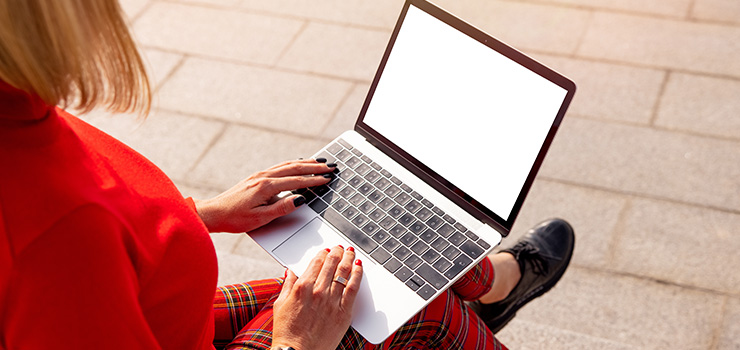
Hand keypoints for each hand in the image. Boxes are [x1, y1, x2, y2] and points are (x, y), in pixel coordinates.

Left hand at [194, 159, 334, 232]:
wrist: (214, 212)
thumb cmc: (235, 218)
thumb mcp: (261, 218)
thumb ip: (282, 208)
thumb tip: (300, 199)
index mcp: (266, 187)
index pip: (296, 181)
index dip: (314, 180)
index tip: (328, 179)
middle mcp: (263, 177)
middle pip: (294, 168)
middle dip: (314, 167)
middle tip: (330, 166)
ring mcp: (259, 175)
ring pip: (287, 165)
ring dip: (305, 163)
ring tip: (319, 162)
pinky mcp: (256, 177)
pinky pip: (279, 167)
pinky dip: (292, 164)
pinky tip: (297, 164)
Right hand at [272, 246, 362, 349]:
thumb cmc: (287, 332)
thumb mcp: (280, 304)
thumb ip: (287, 285)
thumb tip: (291, 271)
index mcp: (302, 288)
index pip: (316, 262)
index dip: (323, 253)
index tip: (326, 250)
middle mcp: (318, 292)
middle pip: (331, 264)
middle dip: (337, 252)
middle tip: (340, 247)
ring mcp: (332, 301)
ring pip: (343, 272)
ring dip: (348, 259)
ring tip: (350, 252)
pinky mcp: (343, 312)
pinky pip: (353, 288)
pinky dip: (357, 275)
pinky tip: (359, 267)